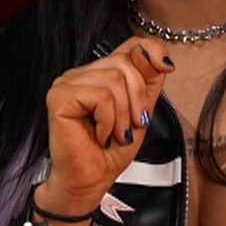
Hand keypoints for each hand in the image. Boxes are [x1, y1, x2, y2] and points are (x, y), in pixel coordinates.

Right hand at [36, 37, 174, 213]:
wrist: (91, 180)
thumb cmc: (111, 150)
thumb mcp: (141, 111)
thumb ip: (149, 82)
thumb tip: (159, 57)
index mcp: (100, 73)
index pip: (131, 45)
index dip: (151, 51)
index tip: (166, 68)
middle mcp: (81, 73)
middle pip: (125, 62)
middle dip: (137, 99)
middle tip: (130, 126)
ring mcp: (67, 82)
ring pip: (113, 79)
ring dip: (122, 115)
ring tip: (114, 134)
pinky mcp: (59, 96)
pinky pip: (100, 96)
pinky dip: (107, 120)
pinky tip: (99, 134)